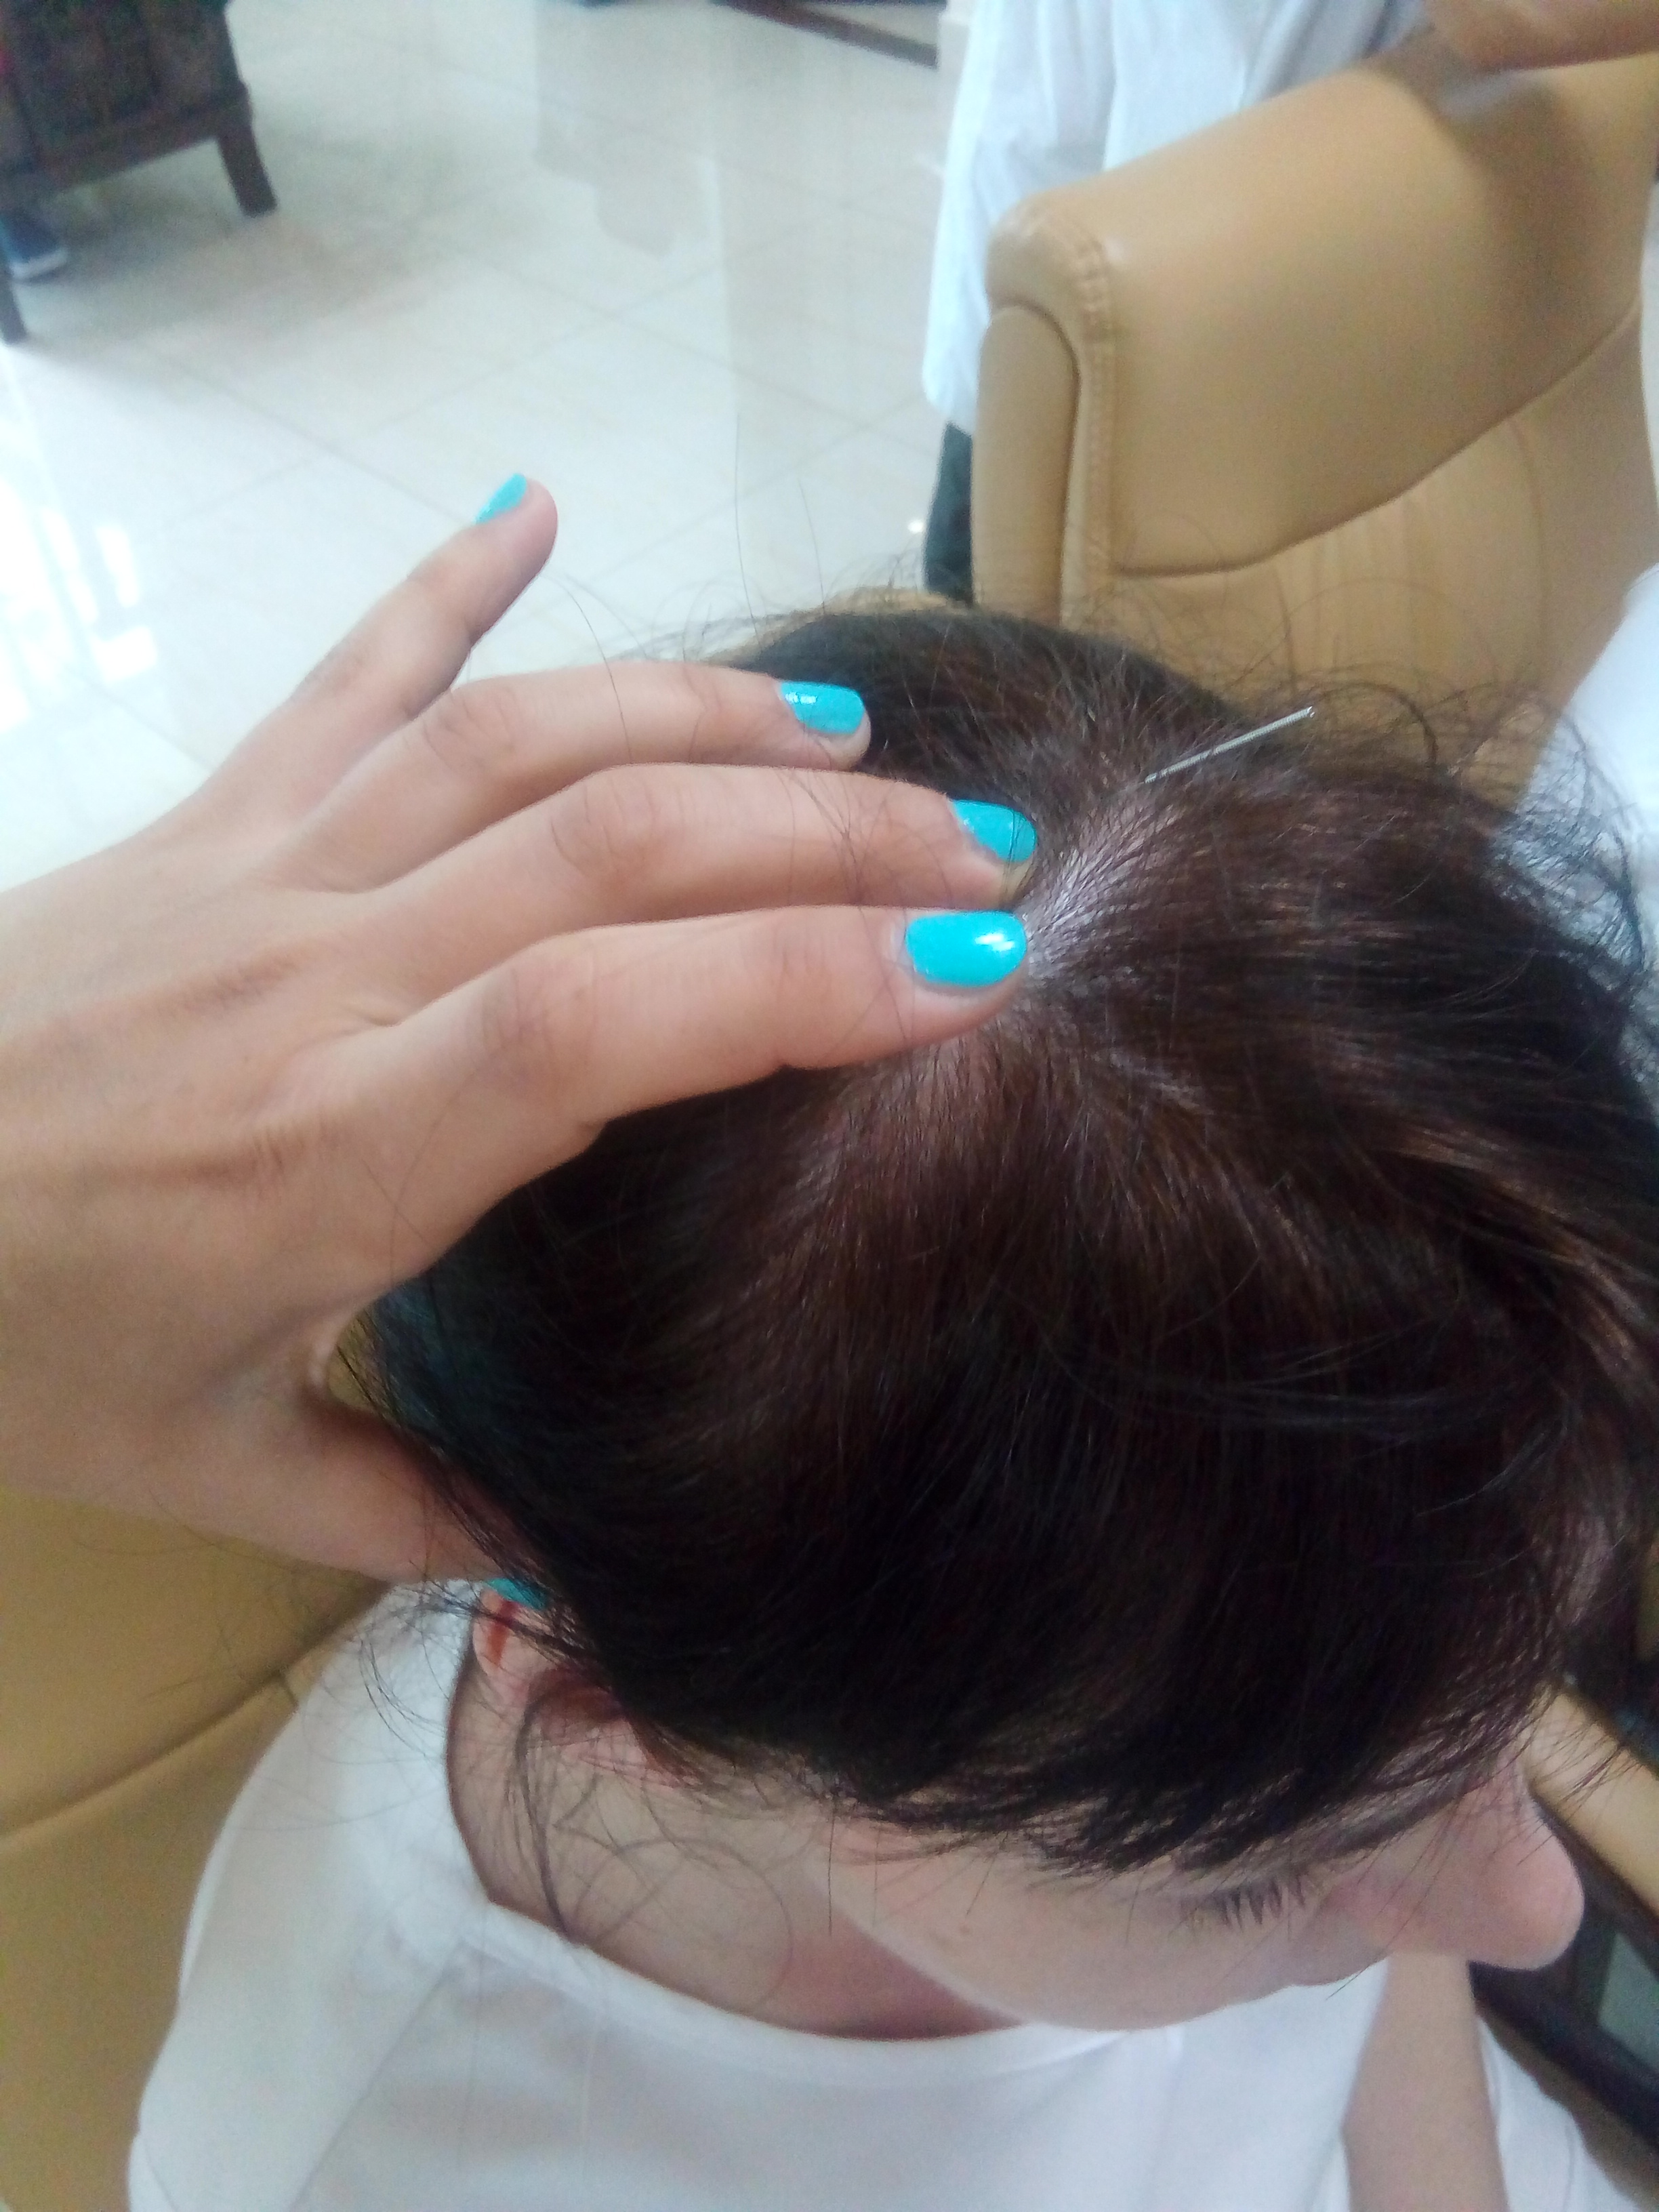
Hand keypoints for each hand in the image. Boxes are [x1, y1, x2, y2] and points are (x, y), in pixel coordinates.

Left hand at [0, 482, 1026, 1578]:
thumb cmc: (9, 1344)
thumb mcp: (211, 1471)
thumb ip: (409, 1524)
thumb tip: (577, 1588)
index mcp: (335, 1155)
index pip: (606, 1022)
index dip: (801, 979)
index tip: (973, 971)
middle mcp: (318, 978)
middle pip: (604, 848)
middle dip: (823, 841)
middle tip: (980, 850)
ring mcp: (259, 870)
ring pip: (511, 742)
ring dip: (697, 716)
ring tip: (847, 734)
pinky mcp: (206, 817)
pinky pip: (344, 674)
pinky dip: (447, 580)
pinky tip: (534, 501)